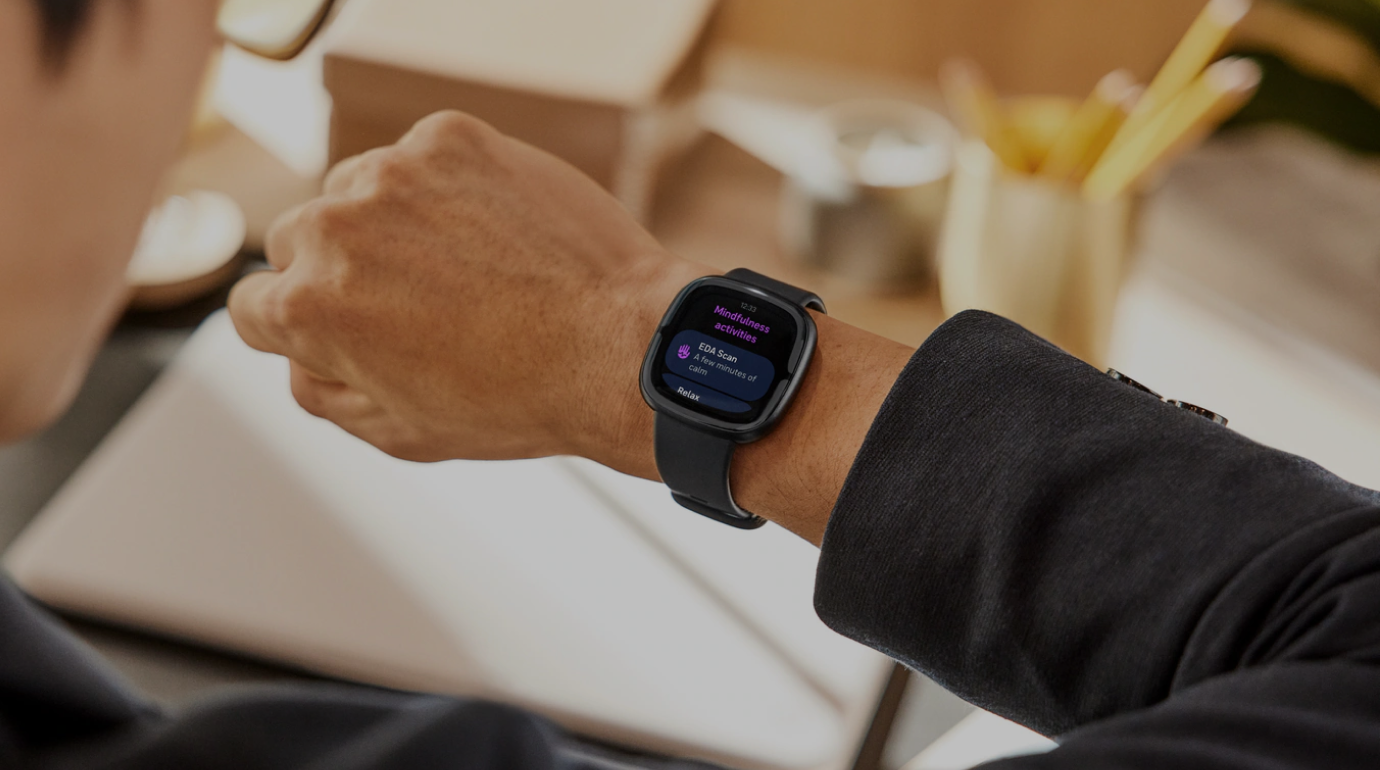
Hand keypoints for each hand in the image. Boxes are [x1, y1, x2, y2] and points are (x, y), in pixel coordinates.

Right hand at [228, 111, 703, 472]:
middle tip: (416, 309)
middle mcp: (336, 227)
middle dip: (343, 274)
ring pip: (358, 193)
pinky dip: (446, 190)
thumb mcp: (397, 432)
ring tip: (465, 274)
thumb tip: (298, 355)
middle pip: (301, 242)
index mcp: (307, 306)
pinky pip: (420, 160)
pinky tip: (494, 237)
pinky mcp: (452, 139)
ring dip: (390, 225)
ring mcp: (396, 172)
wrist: (619, 345)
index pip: (254, 306)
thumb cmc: (518, 399)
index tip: (347, 334)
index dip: (300, 330)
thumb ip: (321, 391)